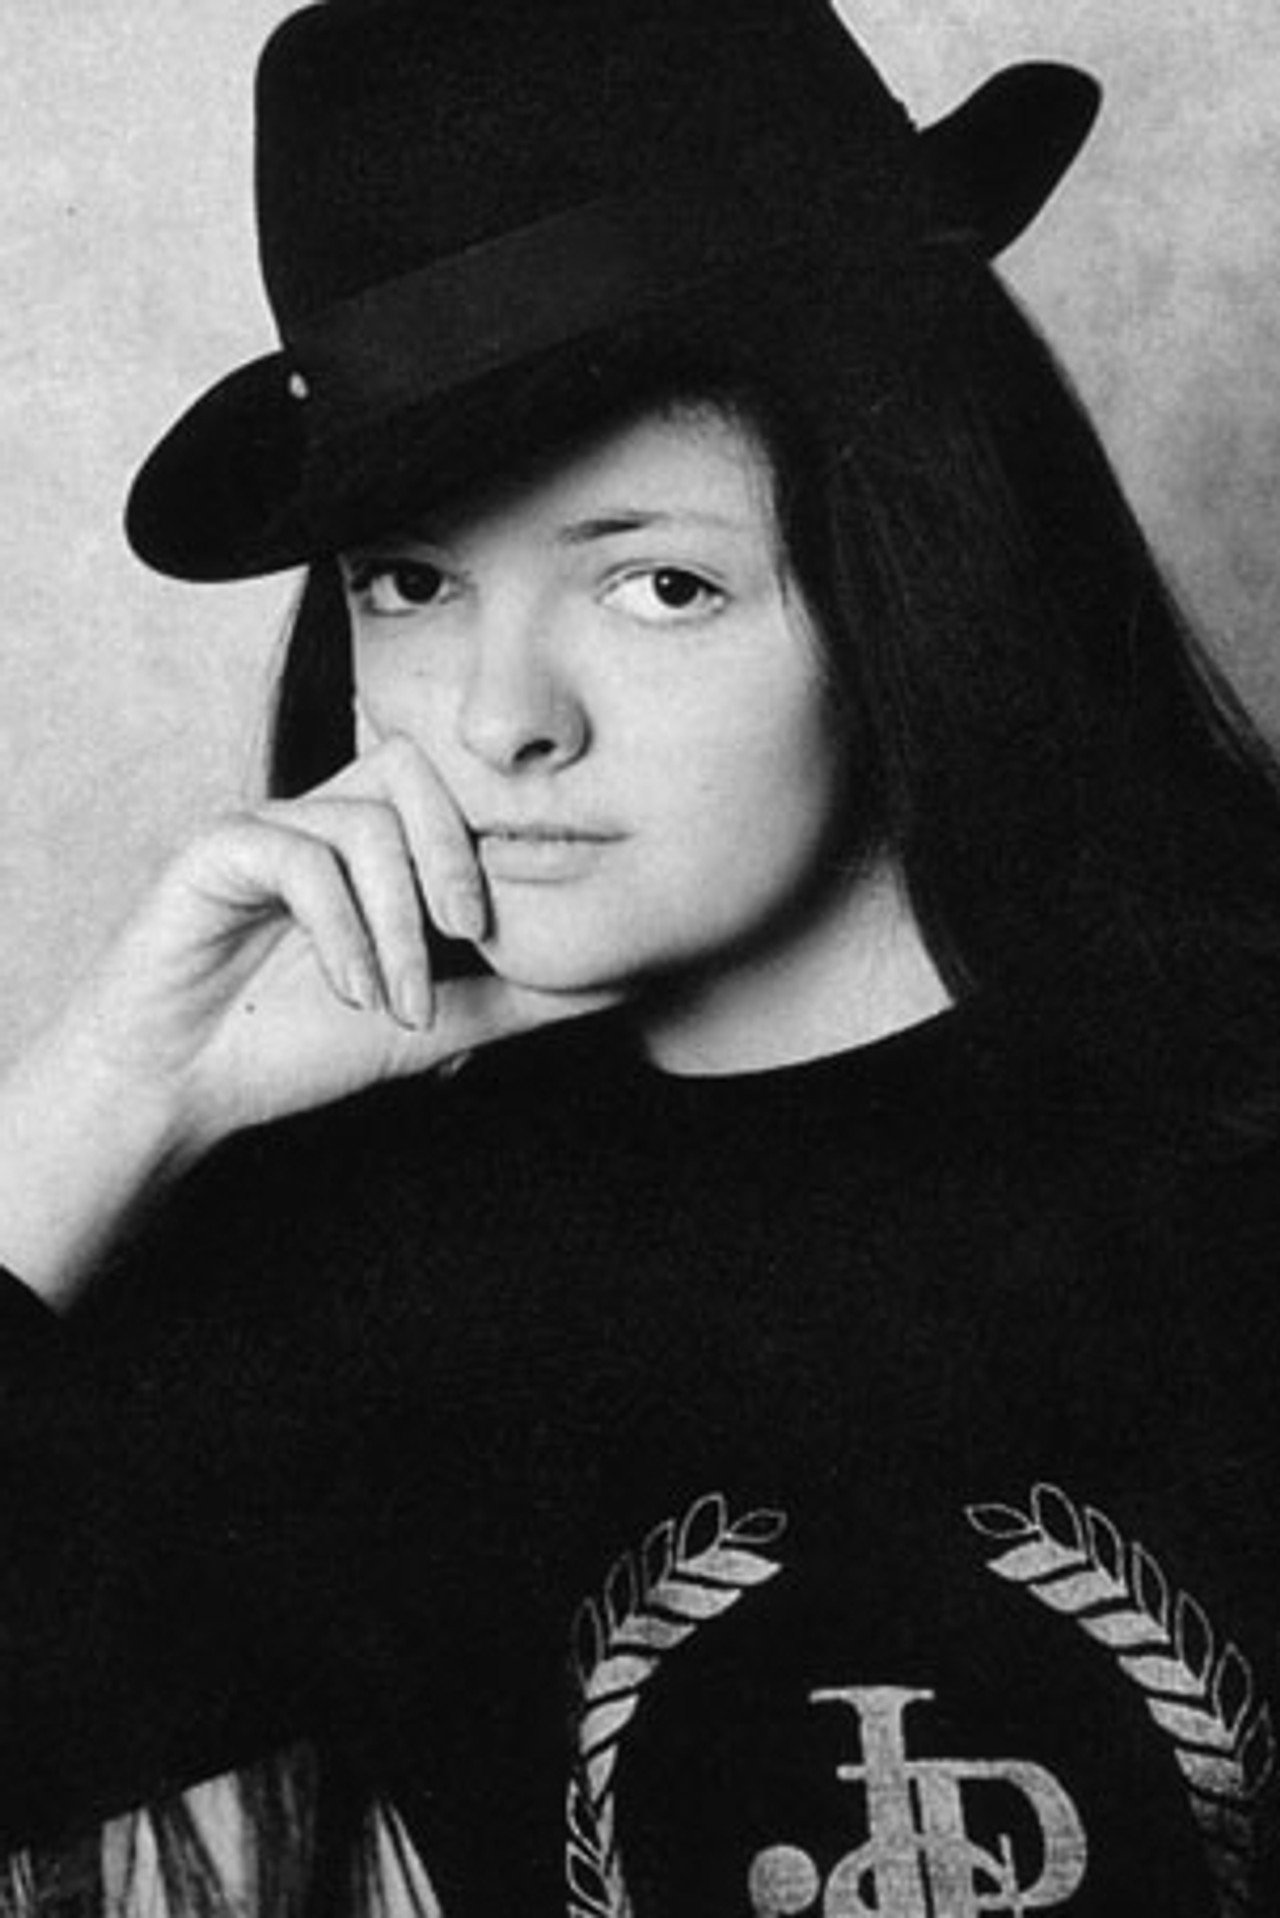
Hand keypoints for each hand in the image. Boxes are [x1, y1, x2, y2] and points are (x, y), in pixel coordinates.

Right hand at [0, 737, 617, 1303]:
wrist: (185, 1087)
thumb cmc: (304, 1048)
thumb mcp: (443, 1025)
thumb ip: (527, 996)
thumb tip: (627, 975)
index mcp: (377, 842)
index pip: (455, 792)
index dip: (498, 843)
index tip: (514, 930)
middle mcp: (324, 816)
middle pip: (413, 770)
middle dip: (456, 859)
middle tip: (473, 940)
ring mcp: (270, 825)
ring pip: (364, 822)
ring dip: (397, 925)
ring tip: (400, 1007)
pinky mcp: (217, 850)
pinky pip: (296, 854)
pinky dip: (339, 930)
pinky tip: (349, 994)